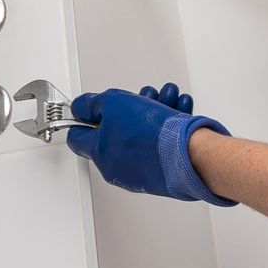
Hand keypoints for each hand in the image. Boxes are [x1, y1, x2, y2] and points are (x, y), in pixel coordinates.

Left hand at [66, 86, 235, 205]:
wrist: (190, 154)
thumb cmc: (152, 132)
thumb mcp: (113, 103)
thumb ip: (92, 104)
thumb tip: (80, 107)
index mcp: (100, 153)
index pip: (77, 137)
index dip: (82, 117)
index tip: (87, 109)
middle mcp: (118, 167)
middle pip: (116, 131)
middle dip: (130, 108)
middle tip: (143, 96)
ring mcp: (140, 171)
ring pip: (141, 134)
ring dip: (153, 110)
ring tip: (167, 95)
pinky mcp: (162, 172)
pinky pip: (160, 144)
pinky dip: (168, 124)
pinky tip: (178, 108)